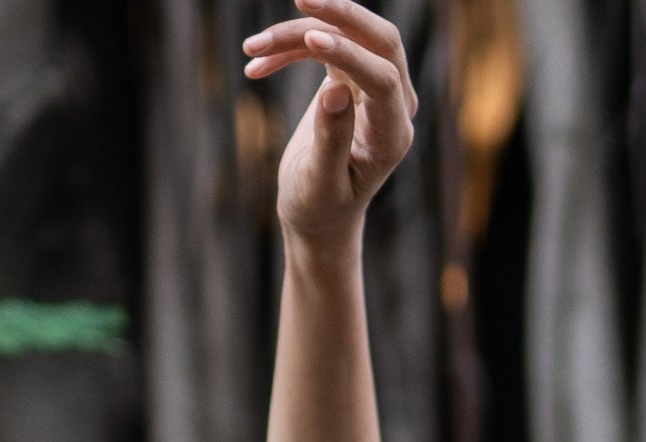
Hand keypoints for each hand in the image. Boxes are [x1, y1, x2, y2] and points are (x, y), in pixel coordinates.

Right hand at [242, 2, 415, 253]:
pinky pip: (325, 45)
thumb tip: (335, 89)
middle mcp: (393, 107)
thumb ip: (331, 140)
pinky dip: (291, 48)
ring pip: (347, 36)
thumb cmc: (319, 208)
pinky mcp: (350, 79)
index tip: (309, 38)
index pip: (382, 78)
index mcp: (392, 136)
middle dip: (340, 15)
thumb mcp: (319, 183)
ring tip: (252, 49)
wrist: (317, 217)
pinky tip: (256, 65)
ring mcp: (374, 89)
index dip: (348, 53)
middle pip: (380, 40)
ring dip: (298, 35)